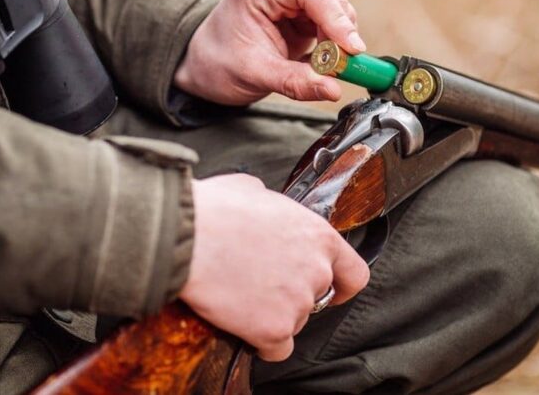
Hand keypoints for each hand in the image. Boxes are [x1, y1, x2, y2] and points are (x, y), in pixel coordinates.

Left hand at [174, 0, 364, 105]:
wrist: (205, 61)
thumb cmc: (220, 61)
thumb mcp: (255, 74)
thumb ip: (295, 82)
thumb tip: (333, 90)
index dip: (338, 20)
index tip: (353, 50)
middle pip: (329, 0)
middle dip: (339, 36)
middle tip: (340, 71)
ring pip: (336, 10)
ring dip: (337, 41)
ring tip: (321, 69)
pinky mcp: (302, 4)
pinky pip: (331, 21)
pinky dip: (332, 43)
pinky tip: (317, 61)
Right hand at [179, 174, 369, 361]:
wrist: (184, 236)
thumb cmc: (212, 210)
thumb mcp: (250, 188)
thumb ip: (270, 204)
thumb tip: (262, 204)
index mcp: (317, 235)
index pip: (353, 273)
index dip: (342, 285)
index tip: (332, 291)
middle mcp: (316, 270)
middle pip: (314, 298)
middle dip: (289, 295)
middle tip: (258, 284)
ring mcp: (298, 303)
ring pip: (293, 323)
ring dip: (271, 315)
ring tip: (239, 296)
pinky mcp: (274, 329)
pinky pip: (276, 349)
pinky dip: (261, 342)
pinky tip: (242, 325)